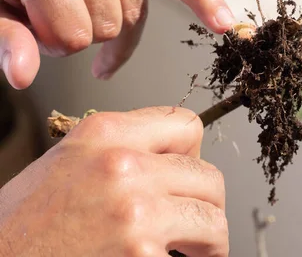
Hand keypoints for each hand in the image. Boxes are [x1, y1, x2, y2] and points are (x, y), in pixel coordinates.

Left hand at [0, 0, 234, 88]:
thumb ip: (7, 40)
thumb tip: (23, 74)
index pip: (72, 36)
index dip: (55, 43)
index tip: (40, 26)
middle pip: (108, 25)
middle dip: (84, 32)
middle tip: (61, 12)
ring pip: (134, 14)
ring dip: (112, 21)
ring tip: (85, 3)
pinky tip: (222, 22)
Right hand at [0, 107, 227, 256]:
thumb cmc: (21, 226)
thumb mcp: (68, 162)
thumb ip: (122, 151)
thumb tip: (171, 162)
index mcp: (105, 134)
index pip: (186, 124)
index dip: (192, 155)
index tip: (186, 177)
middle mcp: (123, 166)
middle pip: (208, 175)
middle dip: (206, 203)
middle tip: (195, 223)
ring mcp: (136, 212)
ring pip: (214, 219)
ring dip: (209, 239)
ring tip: (194, 250)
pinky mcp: (141, 256)